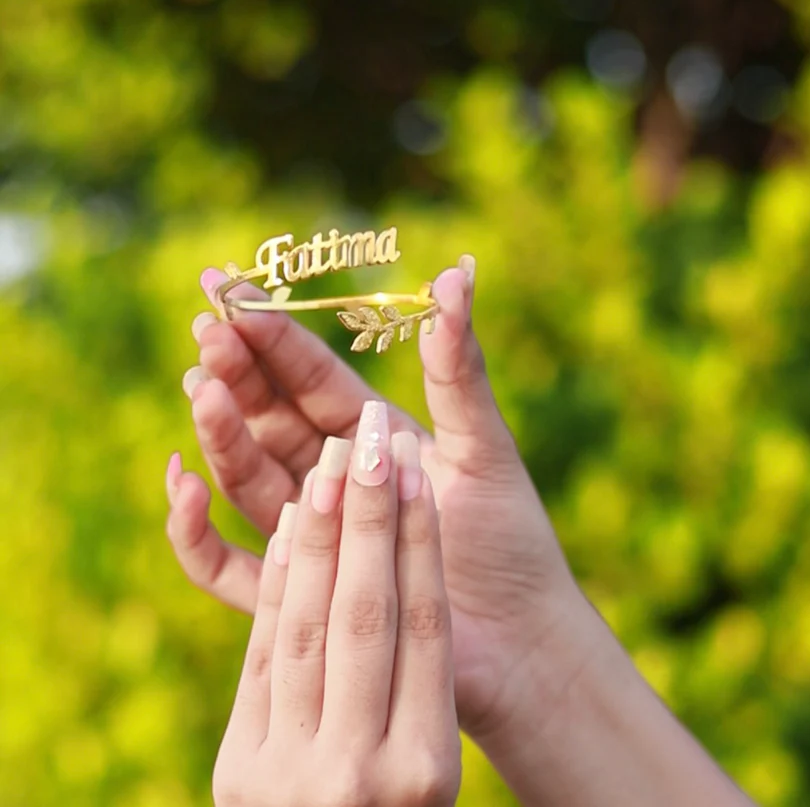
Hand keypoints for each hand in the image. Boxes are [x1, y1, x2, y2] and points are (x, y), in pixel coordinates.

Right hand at [166, 256, 591, 740]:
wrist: (521, 642)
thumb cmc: (511, 542)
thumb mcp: (484, 444)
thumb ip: (459, 365)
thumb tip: (456, 270)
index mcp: (373, 437)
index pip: (310, 377)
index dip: (272, 334)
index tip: (229, 289)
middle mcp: (335, 479)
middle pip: (270, 419)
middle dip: (236, 374)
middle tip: (206, 332)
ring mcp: (315, 534)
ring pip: (248, 477)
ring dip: (221, 435)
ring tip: (201, 390)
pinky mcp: (300, 595)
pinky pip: (231, 564)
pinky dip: (197, 531)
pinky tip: (183, 484)